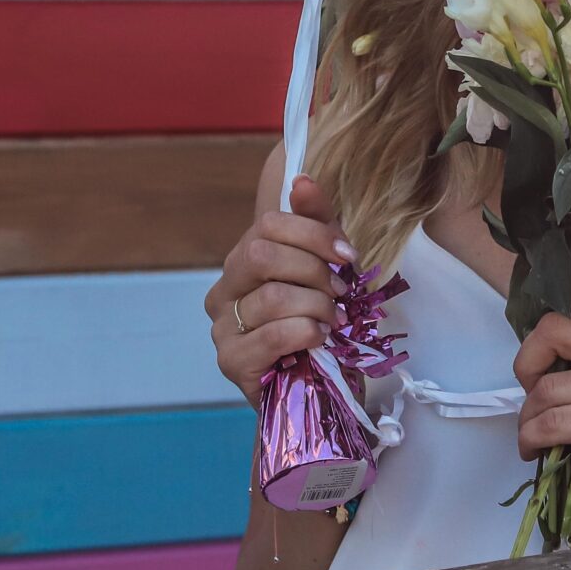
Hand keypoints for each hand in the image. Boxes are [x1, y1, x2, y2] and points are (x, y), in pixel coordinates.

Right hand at [205, 174, 352, 401]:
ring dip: (316, 307)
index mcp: (242, 261)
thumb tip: (302, 179)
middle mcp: (224, 290)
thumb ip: (315, 224)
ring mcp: (222, 328)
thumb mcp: (325, 270)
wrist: (320, 390)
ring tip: (333, 322)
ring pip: (271, 297)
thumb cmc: (319, 326)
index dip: (314, 234)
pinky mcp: (232, 362)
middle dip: (313, 271)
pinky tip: (320, 339)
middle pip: (261, 254)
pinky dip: (305, 332)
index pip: (268, 224)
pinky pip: (271, 335)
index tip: (348, 257)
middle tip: (341, 294)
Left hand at [512, 283, 570, 526]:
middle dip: (526, 362)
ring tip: (532, 435)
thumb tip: (549, 370)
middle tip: (530, 389)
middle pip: (553, 330)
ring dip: (527, 419)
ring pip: (545, 390)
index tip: (569, 259)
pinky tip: (536, 451)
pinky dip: (532, 440)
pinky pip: (552, 424)